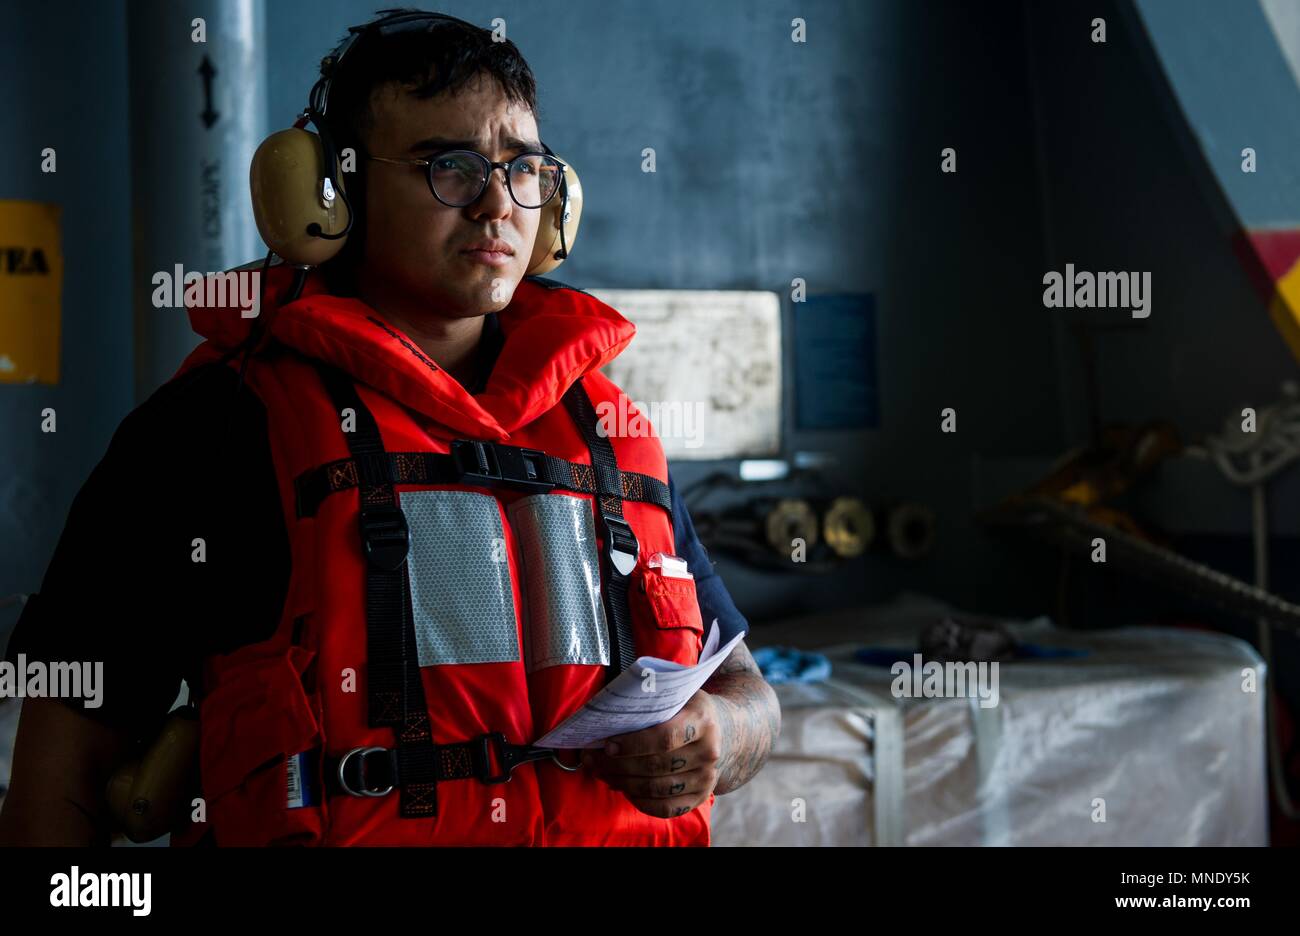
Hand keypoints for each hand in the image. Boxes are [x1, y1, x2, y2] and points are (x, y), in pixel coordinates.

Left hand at [581, 689, 724, 818]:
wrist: (721, 730)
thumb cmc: (685, 708)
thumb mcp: (675, 692)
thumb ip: (648, 699)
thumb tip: (606, 711)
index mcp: (702, 719)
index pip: (664, 737)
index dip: (633, 744)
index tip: (607, 745)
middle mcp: (709, 751)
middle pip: (656, 766)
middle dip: (618, 766)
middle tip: (593, 760)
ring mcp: (707, 777)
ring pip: (658, 789)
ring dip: (624, 784)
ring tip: (602, 774)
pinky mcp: (702, 796)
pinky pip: (667, 808)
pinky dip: (641, 802)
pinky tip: (624, 789)